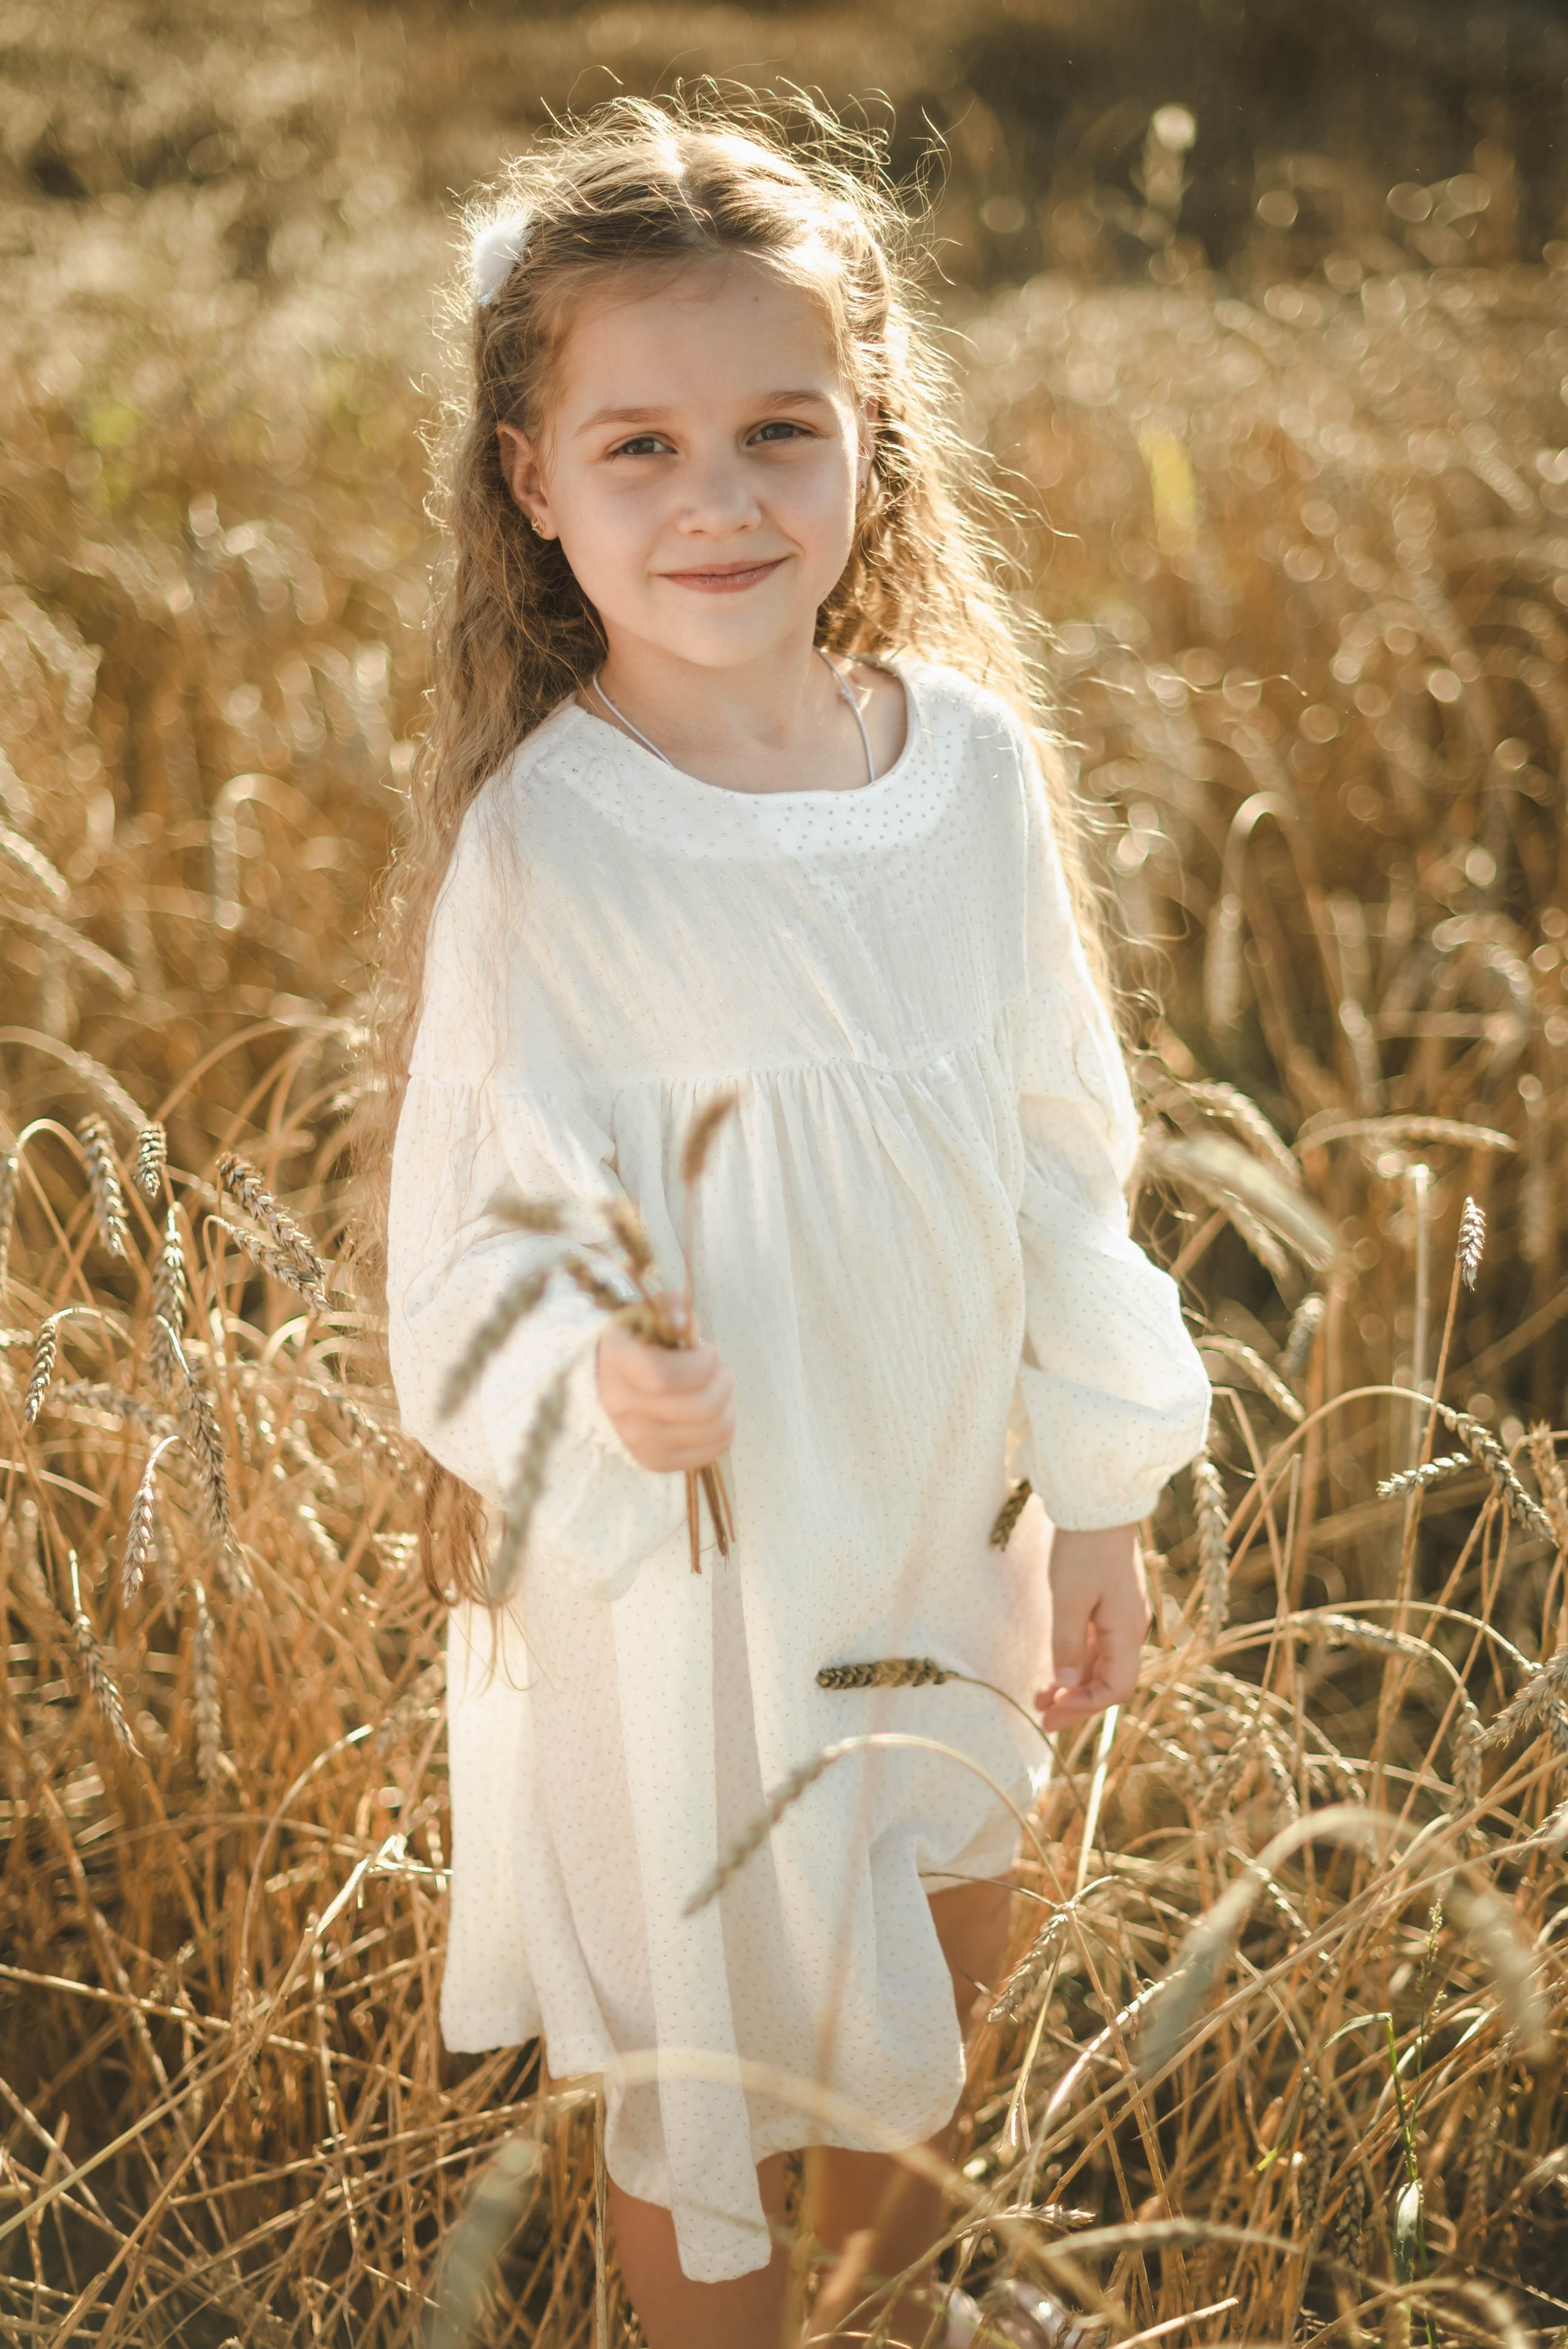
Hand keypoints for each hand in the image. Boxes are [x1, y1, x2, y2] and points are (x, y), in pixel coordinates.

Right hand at [595, 1294, 735, 1472]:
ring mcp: (640, 1441)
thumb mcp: (647, 1314)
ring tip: (714, 1386)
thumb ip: (669, 1308)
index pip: (664, 1377)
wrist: (606, 1382)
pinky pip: (715, 1448)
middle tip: (716, 1366)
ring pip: (715, 1429)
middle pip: (702, 1406)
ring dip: (727, 1401)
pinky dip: (723, 1426)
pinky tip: (709, 1410)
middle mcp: (624, 1410)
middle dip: (722, 1378)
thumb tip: (684, 1323)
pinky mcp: (656, 1461)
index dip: (701, 1363)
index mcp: (616, 1364)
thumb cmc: (636, 1343)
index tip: (706, 1349)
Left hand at [1034, 1523, 1148, 1731]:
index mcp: (1127, 1631)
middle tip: (1043, 1719)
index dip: (1085, 1706)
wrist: (1098, 1505)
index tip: (1053, 1711)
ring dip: (1074, 1685)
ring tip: (1041, 1699)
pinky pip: (1097, 1646)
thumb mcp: (1069, 1598)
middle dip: (1077, 1703)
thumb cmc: (1083, 1548)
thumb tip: (1068, 1683)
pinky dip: (1076, 1662)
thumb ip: (1068, 1643)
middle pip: (1109, 1682)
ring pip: (1101, 1665)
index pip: (1116, 1688)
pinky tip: (1055, 1671)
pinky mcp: (1110, 1605)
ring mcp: (1122, 1617)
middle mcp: (1131, 1629)